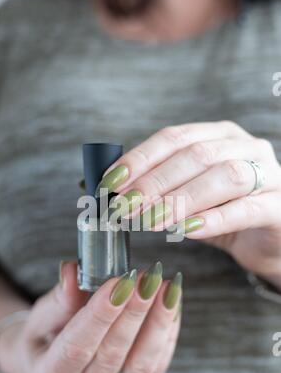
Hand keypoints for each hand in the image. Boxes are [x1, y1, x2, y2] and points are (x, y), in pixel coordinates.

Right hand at [0, 262, 180, 372]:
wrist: (55, 367)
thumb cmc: (45, 337)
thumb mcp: (41, 317)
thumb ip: (59, 298)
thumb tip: (73, 272)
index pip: (77, 347)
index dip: (101, 314)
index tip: (120, 282)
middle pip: (113, 354)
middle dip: (135, 312)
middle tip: (148, 279)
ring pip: (141, 364)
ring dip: (158, 322)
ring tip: (167, 288)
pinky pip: (157, 366)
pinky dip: (167, 333)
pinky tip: (172, 304)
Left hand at [99, 121, 280, 285]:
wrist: (269, 237)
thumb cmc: (224, 212)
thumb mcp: (190, 194)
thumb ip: (160, 187)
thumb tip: (109, 190)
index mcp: (220, 135)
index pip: (175, 137)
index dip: (141, 158)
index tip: (111, 182)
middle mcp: (246, 146)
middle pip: (196, 155)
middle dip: (154, 181)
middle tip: (124, 207)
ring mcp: (268, 173)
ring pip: (223, 176)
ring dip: (180, 199)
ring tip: (149, 221)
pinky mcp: (278, 206)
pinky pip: (246, 208)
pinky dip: (214, 219)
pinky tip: (186, 230)